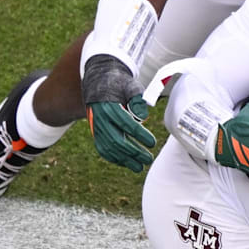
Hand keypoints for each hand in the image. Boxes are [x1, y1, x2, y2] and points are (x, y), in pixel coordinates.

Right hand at [82, 54, 156, 172]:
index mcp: (109, 107)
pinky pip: (103, 148)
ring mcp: (96, 127)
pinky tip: (127, 163)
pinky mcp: (96, 132)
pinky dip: (114, 158)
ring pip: (108, 148)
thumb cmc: (119, 84)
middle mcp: (100, 119)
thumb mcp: (130, 85)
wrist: (99, 81)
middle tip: (149, 159)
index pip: (126, 124)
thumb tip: (143, 116)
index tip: (152, 143)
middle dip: (133, 152)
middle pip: (116, 140)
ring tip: (139, 167)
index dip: (140, 135)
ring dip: (124, 160)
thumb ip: (137, 99)